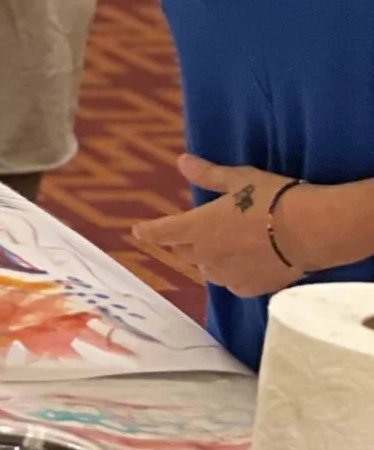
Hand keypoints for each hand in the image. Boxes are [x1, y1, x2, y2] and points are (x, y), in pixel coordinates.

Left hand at [132, 158, 305, 297]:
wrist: (311, 230)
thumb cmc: (273, 198)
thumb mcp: (239, 180)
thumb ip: (208, 174)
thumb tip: (182, 161)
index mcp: (195, 227)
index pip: (160, 232)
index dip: (148, 231)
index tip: (138, 231)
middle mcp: (205, 254)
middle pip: (182, 252)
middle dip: (183, 243)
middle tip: (193, 234)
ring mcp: (226, 274)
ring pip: (207, 270)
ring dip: (208, 260)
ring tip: (225, 248)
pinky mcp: (249, 288)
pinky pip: (232, 283)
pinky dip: (234, 274)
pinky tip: (247, 265)